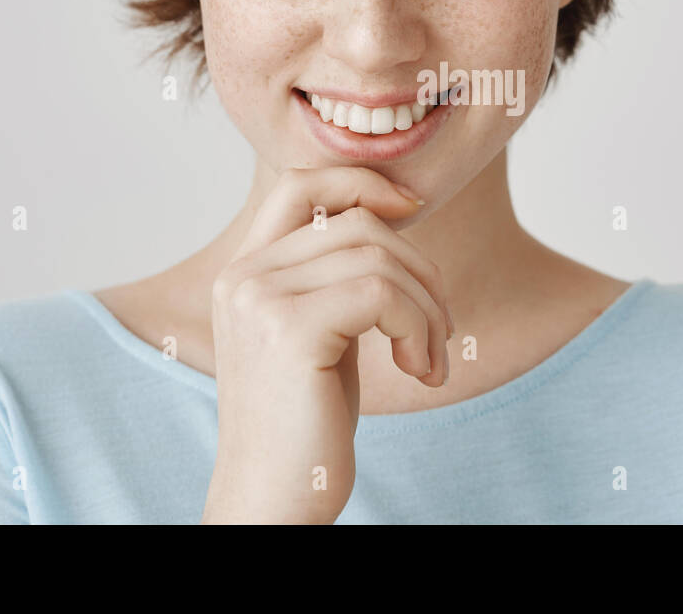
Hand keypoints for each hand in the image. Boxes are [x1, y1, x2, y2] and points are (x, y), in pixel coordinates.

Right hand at [200, 166, 451, 523]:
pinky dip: (421, 329)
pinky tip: (423, 371)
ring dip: (428, 308)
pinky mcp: (291, 331)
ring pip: (381, 258)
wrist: (274, 501)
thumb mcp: (320, 330)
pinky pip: (385, 295)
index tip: (413, 209)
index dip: (362, 181)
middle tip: (440, 328)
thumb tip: (393, 213)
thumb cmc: (307, 422)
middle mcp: (242, 275)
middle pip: (359, 223)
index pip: (301, 182)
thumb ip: (335, 273)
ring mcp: (261, 300)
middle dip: (419, 268)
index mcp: (244, 270)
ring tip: (431, 358)